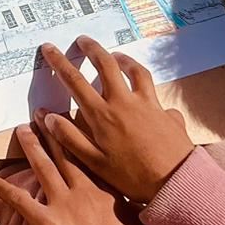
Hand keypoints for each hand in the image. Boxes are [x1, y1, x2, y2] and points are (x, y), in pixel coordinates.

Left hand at [0, 122, 159, 224]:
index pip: (92, 158)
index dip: (80, 138)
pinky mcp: (45, 221)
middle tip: (41, 114)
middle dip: (52, 132)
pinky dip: (4, 190)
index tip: (72, 120)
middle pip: (65, 155)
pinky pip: (20, 201)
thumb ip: (143, 216)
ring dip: (31, 147)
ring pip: (43, 167)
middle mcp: (84, 193)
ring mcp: (63, 205)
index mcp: (108, 194)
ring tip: (22, 130)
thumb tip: (156, 208)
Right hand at [35, 38, 193, 203]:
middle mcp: (124, 103)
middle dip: (92, 49)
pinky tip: (149, 97)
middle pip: (106, 65)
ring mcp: (148, 105)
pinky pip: (158, 96)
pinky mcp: (166, 113)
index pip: (74, 80)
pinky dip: (151, 91)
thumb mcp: (95, 162)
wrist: (176, 184)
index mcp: (102, 114)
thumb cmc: (133, 176)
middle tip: (83, 40)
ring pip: (135, 72)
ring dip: (123, 59)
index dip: (59, 62)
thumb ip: (70, 138)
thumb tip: (47, 116)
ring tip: (116, 55)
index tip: (49, 48)